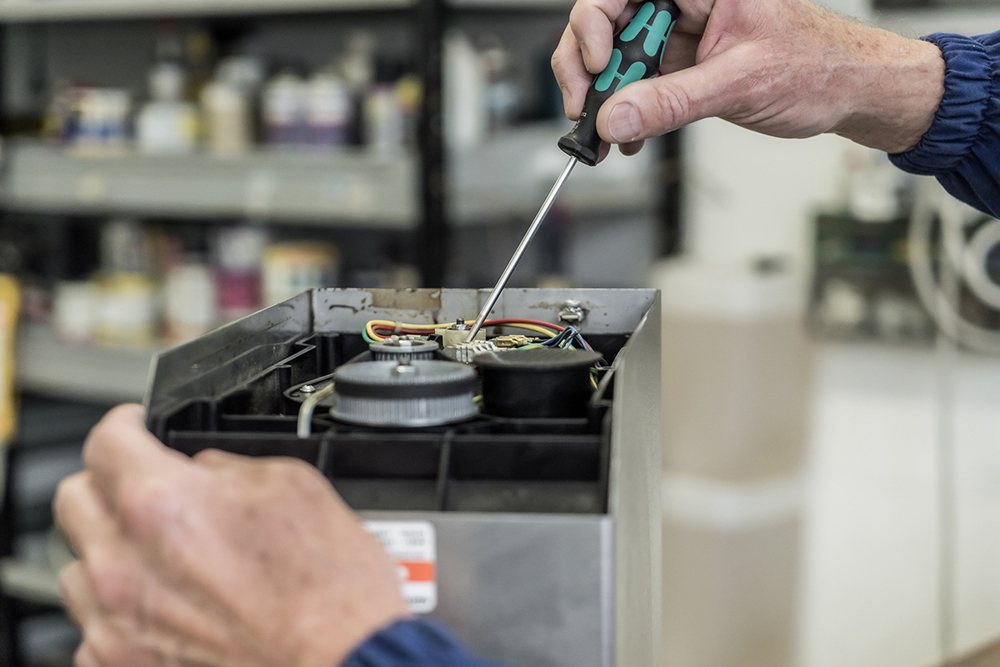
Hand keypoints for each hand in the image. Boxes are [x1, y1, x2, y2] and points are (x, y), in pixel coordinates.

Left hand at [53, 404, 408, 666]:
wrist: (344, 661)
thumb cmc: (329, 590)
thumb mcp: (294, 485)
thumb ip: (226, 467)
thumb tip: (204, 470)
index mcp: (160, 505)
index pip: (105, 441)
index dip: (126, 423)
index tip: (138, 428)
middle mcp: (123, 566)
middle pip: (74, 498)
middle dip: (108, 480)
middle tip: (147, 483)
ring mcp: (116, 624)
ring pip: (78, 564)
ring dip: (111, 548)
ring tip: (160, 553)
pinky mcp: (123, 665)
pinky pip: (95, 626)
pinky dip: (121, 610)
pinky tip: (166, 604)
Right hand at [551, 0, 944, 154]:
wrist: (849, 91)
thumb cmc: (818, 64)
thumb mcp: (740, 82)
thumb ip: (672, 102)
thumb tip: (616, 118)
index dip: (595, 24)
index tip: (601, 67)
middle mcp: (683, 4)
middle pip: (607, 22)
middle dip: (589, 69)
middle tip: (588, 109)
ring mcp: (679, 36)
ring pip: (617, 58)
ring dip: (604, 100)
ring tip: (605, 135)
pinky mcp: (682, 67)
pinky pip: (638, 87)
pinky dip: (626, 115)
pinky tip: (629, 139)